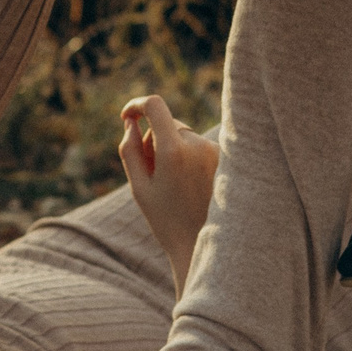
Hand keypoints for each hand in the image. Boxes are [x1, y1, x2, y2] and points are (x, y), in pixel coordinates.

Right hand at [118, 96, 219, 290]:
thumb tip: (131, 122)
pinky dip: (188, 156)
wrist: (203, 245)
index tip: (127, 116)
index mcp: (174, 151)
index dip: (137, 105)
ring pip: (183, 134)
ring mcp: (214, 150)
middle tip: (151, 174)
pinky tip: (190, 185)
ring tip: (173, 184)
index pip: (155, 106)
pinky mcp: (224, 157)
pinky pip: (198, 145)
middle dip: (154, 140)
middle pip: (168, 124)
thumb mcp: (139, 187)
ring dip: (172, 149)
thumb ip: (130, 150)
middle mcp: (198, 145)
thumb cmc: (166, 220)